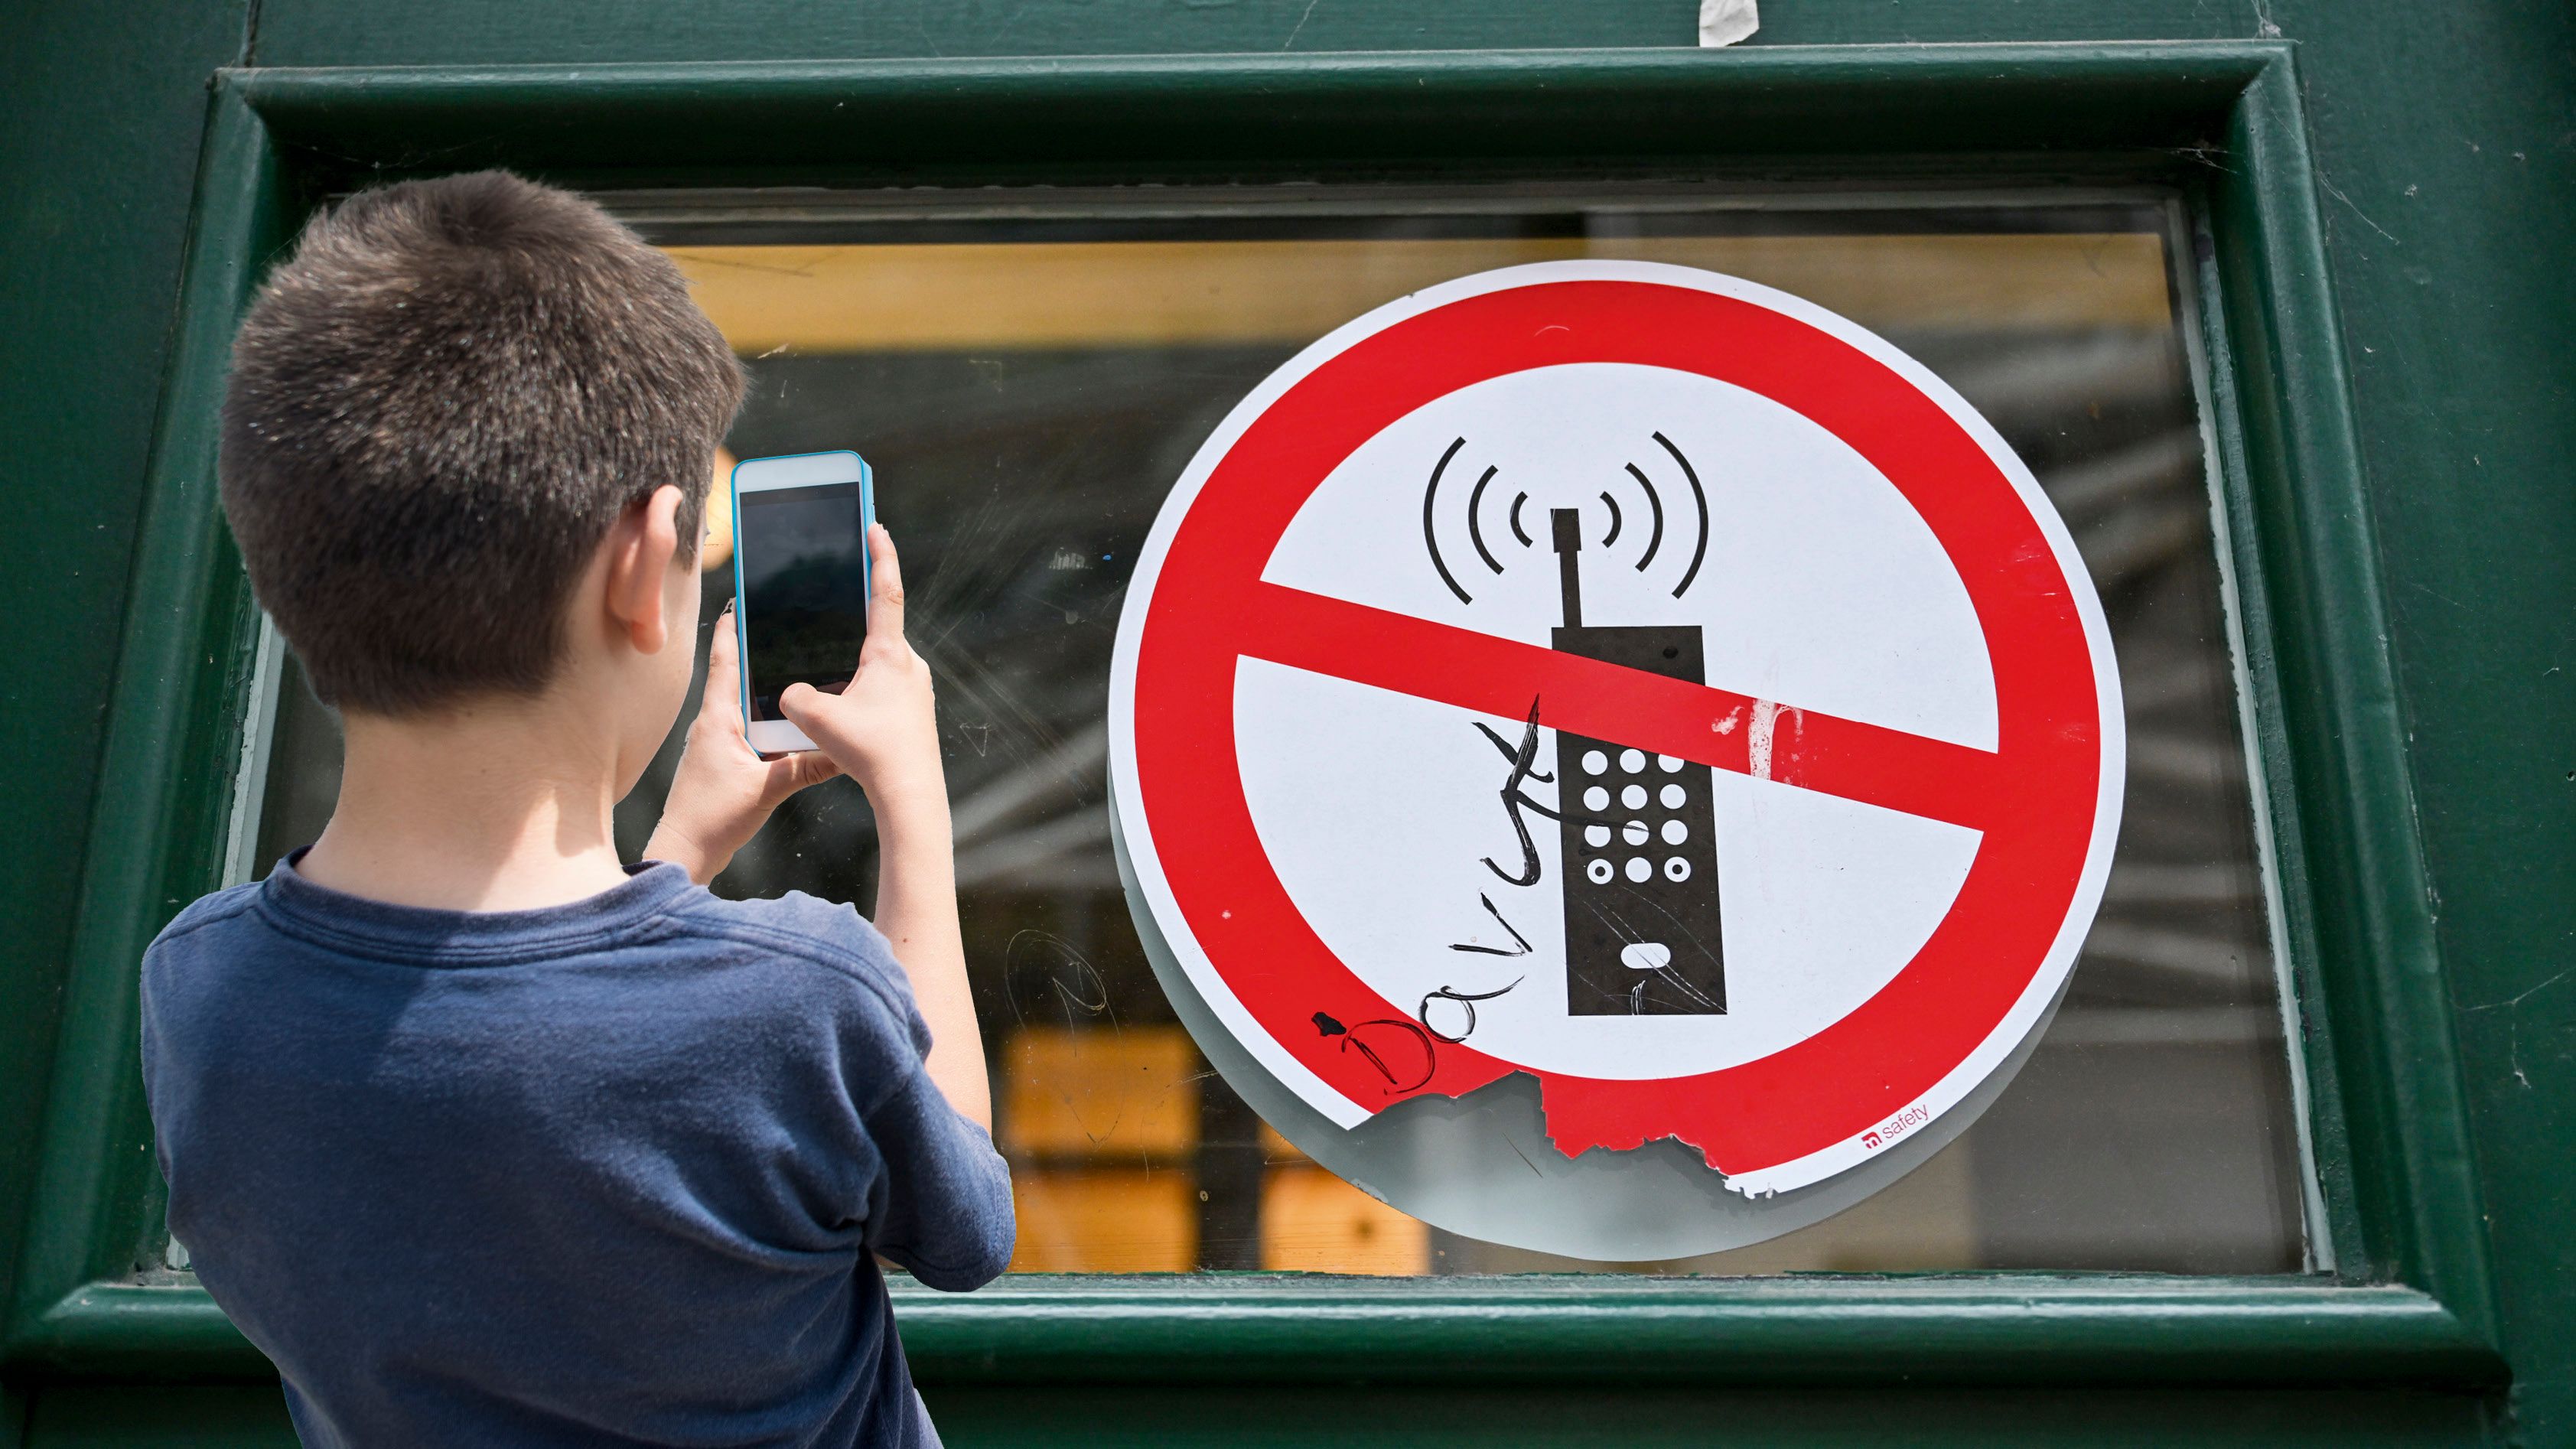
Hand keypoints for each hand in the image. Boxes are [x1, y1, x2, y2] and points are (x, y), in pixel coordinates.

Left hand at [646, 604, 841, 883]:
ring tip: (792, 667)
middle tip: (780, 624)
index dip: (732, 629)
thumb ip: (807, 767)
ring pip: (744, 703)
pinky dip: (767, 718)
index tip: (741, 600)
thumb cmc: (713, 819)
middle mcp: (714, 724)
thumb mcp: (767, 790)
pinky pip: (749, 728)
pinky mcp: (725, 761)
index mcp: (718, 719)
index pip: (725, 661)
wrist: (686, 852)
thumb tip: (844, 751)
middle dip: (756, 650)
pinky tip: (790, 722)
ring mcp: (718, 742)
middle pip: (737, 675)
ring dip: (764, 686)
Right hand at [778, 524, 942, 813]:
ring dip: (853, 672)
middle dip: (851, 628)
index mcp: (890, 653)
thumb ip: (794, 696)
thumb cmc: (872, 752)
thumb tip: (793, 693)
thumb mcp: (815, 719)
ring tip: (831, 694)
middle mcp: (910, 666)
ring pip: (877, 669)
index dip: (879, 554)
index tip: (875, 525)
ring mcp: (916, 691)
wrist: (911, 794)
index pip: (886, 590)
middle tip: (831, 615)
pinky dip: (861, 697)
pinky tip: (845, 722)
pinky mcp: (915, 714)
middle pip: (876, 634)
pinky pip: (882, 694)